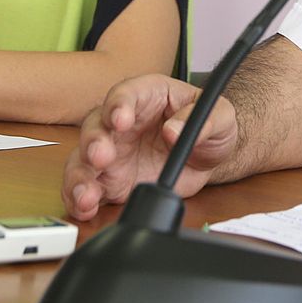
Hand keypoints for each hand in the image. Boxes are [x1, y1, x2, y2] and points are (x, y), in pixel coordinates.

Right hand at [62, 75, 237, 219]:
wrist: (207, 155)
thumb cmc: (211, 124)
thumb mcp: (221, 116)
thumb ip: (201, 121)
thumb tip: (174, 131)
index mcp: (148, 95)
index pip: (126, 93)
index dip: (119, 105)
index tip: (121, 120)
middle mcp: (122, 123)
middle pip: (96, 125)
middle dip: (94, 141)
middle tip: (100, 157)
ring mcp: (112, 152)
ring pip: (83, 159)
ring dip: (80, 176)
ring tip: (87, 194)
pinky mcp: (110, 180)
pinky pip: (87, 188)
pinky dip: (80, 199)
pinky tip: (85, 208)